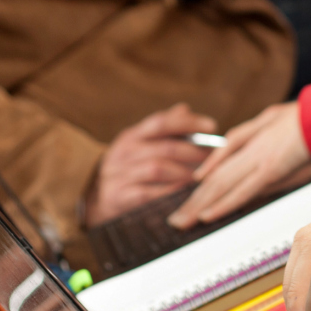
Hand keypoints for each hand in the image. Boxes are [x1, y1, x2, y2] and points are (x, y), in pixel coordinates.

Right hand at [86, 104, 217, 224]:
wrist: (95, 201)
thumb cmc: (128, 170)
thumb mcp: (140, 146)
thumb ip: (163, 129)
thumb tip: (184, 109)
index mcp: (131, 136)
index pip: (161, 122)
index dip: (188, 122)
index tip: (212, 126)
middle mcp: (123, 152)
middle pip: (165, 147)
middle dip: (194, 152)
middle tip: (215, 158)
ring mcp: (118, 175)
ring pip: (158, 168)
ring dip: (185, 172)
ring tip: (203, 177)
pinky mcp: (118, 197)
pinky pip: (148, 193)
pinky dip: (170, 192)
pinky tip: (185, 194)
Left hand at [168, 102, 310, 227]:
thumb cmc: (309, 117)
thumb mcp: (274, 119)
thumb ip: (253, 137)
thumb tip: (240, 158)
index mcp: (251, 141)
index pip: (220, 167)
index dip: (202, 185)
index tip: (189, 199)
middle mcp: (250, 151)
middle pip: (214, 179)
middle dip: (193, 201)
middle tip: (175, 220)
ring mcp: (258, 160)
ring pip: (221, 185)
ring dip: (199, 206)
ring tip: (182, 221)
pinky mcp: (271, 169)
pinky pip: (243, 191)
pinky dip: (224, 203)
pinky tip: (208, 215)